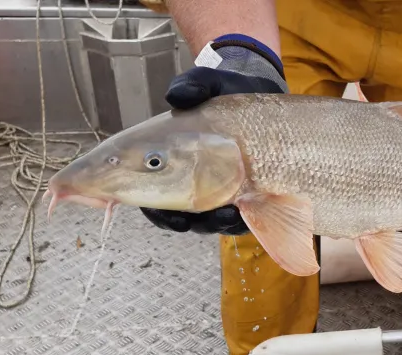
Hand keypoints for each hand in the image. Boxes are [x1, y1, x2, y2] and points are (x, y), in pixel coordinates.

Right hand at [140, 34, 287, 235]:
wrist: (260, 94)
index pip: (146, 188)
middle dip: (176, 220)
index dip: (141, 201)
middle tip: (182, 220)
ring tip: (221, 215)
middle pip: (172, 212)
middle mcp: (189, 179)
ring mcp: (217, 191)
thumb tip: (177, 96)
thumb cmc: (225, 92)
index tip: (146, 204)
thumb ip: (192, 86)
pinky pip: (235, 219)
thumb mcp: (208, 83)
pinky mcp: (243, 197)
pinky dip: (234, 220)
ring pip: (205, 221)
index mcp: (169, 157)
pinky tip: (239, 211)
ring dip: (210, 223)